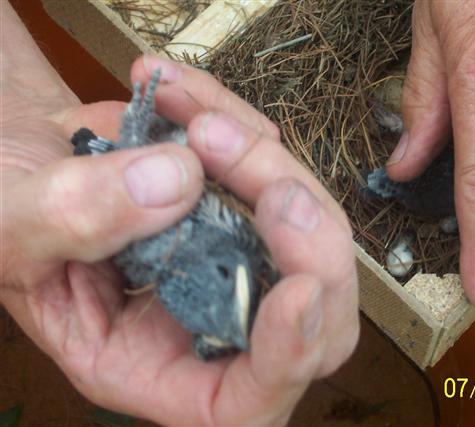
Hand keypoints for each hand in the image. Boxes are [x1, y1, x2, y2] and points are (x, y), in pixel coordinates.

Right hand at [1, 5, 358, 423]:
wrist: (15, 159)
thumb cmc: (0, 211)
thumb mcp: (6, 226)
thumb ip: (74, 217)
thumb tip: (176, 183)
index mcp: (151, 362)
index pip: (249, 399)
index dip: (290, 357)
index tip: (298, 291)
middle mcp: (208, 317)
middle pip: (317, 313)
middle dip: (310, 247)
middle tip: (269, 184)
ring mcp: (233, 255)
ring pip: (308, 229)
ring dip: (267, 164)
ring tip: (193, 119)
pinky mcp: (239, 199)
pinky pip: (273, 164)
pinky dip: (237, 121)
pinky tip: (178, 92)